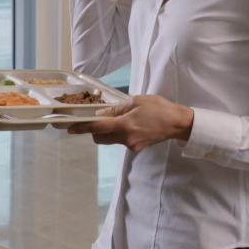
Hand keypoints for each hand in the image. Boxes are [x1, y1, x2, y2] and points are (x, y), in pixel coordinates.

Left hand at [68, 94, 193, 151]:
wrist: (178, 123)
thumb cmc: (159, 108)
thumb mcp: (136, 101)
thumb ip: (117, 109)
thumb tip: (101, 113)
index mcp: (124, 125)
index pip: (97, 129)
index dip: (82, 128)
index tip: (70, 128)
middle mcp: (125, 138)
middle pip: (100, 138)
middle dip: (94, 131)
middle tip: (98, 119)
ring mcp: (131, 145)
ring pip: (110, 140)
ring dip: (107, 132)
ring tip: (118, 119)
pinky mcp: (137, 147)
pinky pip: (121, 141)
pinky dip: (119, 134)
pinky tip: (129, 124)